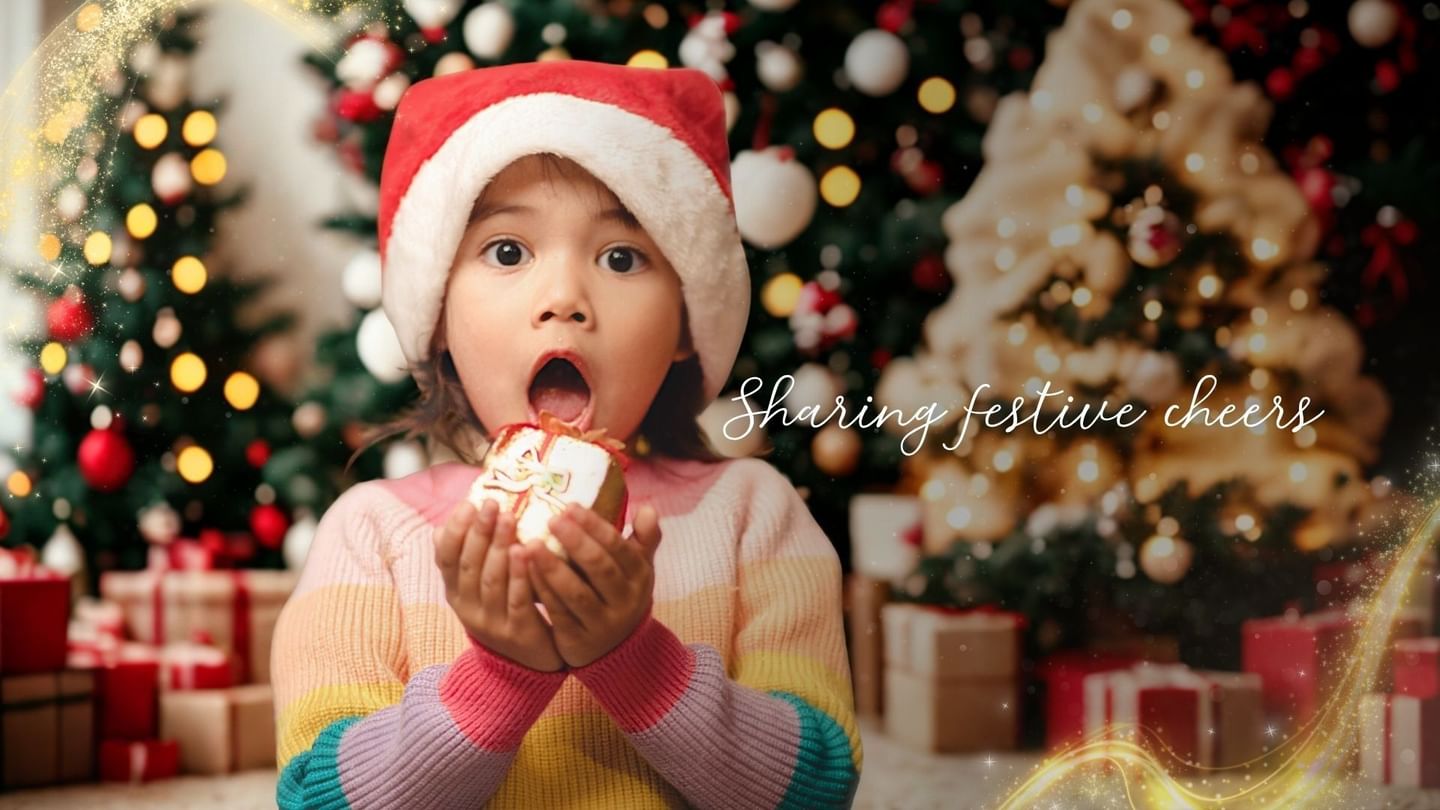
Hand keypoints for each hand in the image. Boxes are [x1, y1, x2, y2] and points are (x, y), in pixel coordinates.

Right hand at [433, 498, 564, 672]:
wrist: (528, 662)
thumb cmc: (504, 610)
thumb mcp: (477, 588)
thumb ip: (463, 559)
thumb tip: (437, 529)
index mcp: (456, 592)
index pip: (446, 559)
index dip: (454, 531)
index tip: (467, 504)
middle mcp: (468, 608)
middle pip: (469, 565)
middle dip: (479, 532)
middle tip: (492, 504)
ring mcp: (492, 622)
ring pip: (491, 581)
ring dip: (498, 547)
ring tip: (509, 519)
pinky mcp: (517, 633)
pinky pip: (517, 600)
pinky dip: (520, 575)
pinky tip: (527, 552)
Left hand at [521, 502, 662, 668]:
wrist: (619, 650)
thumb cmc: (621, 594)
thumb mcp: (638, 568)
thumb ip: (644, 538)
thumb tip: (648, 508)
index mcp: (639, 576)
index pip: (618, 547)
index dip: (594, 527)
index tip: (570, 507)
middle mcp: (625, 600)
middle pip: (600, 568)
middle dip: (576, 542)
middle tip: (552, 520)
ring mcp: (602, 622)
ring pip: (577, 593)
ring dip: (553, 567)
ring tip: (531, 544)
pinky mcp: (579, 639)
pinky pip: (559, 612)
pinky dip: (543, 591)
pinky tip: (526, 571)